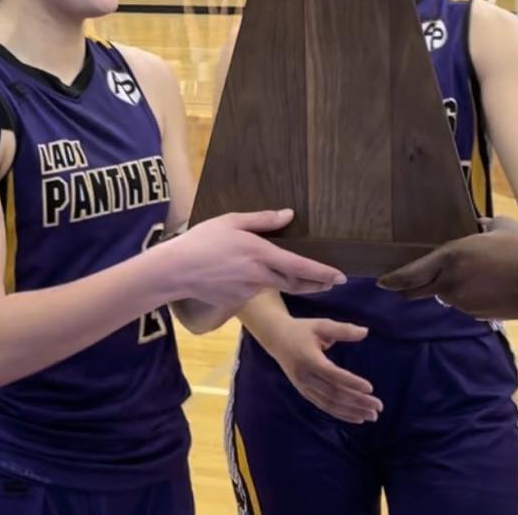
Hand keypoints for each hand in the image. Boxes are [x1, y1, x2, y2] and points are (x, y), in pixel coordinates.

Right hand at [164, 209, 345, 306]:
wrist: (175, 270)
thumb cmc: (202, 240)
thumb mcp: (232, 221)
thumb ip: (263, 220)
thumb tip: (289, 215)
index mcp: (261, 255)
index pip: (301, 267)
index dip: (323, 273)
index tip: (341, 277)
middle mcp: (259, 277)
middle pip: (295, 284)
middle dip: (315, 284)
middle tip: (330, 282)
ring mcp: (249, 292)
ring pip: (273, 286)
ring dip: (284, 281)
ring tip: (282, 269)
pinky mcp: (237, 302)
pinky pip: (254, 291)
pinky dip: (257, 284)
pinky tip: (243, 273)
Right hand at [266, 318, 380, 423]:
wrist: (276, 339)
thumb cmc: (302, 330)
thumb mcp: (321, 325)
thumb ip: (343, 330)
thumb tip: (366, 331)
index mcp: (309, 359)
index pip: (333, 374)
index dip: (351, 382)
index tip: (370, 388)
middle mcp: (305, 377)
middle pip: (334, 393)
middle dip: (357, 401)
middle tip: (378, 407)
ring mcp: (304, 387)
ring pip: (330, 404)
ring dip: (352, 411)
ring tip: (372, 416)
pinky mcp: (304, 393)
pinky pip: (324, 406)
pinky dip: (341, 413)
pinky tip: (357, 417)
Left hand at [377, 216, 517, 319]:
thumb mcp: (499, 226)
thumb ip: (482, 226)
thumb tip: (478, 225)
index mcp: (450, 259)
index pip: (411, 273)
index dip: (394, 279)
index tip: (381, 281)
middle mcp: (450, 283)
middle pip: (420, 290)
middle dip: (408, 288)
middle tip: (400, 285)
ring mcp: (463, 302)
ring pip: (445, 296)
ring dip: (445, 288)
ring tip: (464, 277)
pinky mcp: (477, 315)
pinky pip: (463, 303)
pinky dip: (465, 296)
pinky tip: (481, 287)